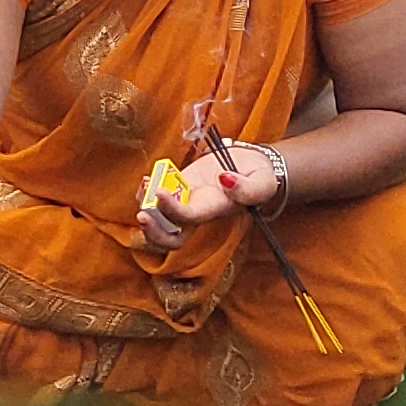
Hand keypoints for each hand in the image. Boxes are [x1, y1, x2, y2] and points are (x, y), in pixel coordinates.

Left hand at [136, 153, 259, 248]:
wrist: (252, 166)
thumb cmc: (258, 177)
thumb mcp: (262, 183)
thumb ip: (247, 187)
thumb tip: (226, 180)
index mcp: (215, 210)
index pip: (190, 218)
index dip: (173, 210)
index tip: (161, 191)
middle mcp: (198, 212)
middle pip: (171, 239)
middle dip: (153, 232)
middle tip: (142, 215)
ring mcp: (186, 201)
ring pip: (159, 220)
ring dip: (146, 206)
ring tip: (146, 184)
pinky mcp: (180, 187)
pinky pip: (157, 200)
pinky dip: (147, 193)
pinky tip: (147, 180)